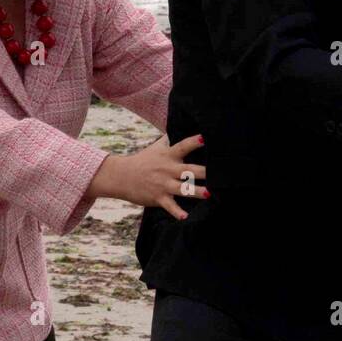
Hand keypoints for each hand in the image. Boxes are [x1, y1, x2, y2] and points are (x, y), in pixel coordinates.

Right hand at [89, 134, 207, 220]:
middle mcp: (168, 169)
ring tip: (209, 194)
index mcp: (169, 156)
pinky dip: (177, 212)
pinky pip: (170, 206)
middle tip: (220, 174)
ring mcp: (163, 184)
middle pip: (189, 170)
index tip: (205, 138)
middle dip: (203, 172)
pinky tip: (185, 218)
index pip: (183, 146)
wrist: (121, 176)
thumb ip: (170, 138)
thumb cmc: (143, 160)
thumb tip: (181, 123)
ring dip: (196, 191)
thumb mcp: (157, 147)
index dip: (194, 142)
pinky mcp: (158, 198)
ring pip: (183, 189)